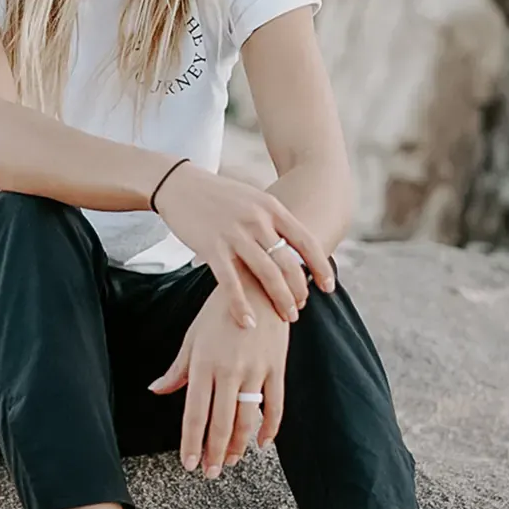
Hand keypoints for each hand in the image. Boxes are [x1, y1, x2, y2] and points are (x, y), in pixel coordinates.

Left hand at [148, 265, 288, 476]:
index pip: (195, 412)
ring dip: (240, 445)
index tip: (188, 463)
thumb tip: (157, 390)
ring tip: (232, 460)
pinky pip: (275, 405)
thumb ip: (178, 368)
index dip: (191, 442)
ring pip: (248, 419)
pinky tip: (262, 443)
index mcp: (203, 361)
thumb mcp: (194, 335)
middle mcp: (229, 369)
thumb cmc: (220, 309)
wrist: (257, 282)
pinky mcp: (276, 366)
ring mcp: (255, 369)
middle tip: (210, 472)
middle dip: (215, 452)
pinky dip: (270, 428)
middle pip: (221, 422)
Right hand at [154, 162, 333, 327]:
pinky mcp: (212, 247)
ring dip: (280, 300)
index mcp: (270, 207)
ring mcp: (234, 233)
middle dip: (299, 290)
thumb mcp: (253, 199)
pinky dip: (241, 306)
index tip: (328, 287)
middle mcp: (257, 220)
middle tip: (301, 308)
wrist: (180, 184)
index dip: (321, 266)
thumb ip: (273, 220)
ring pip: (267, 275)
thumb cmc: (218, 195)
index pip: (305, 240)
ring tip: (287, 317)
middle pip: (288, 263)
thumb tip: (296, 246)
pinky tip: (249, 323)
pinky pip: (231, 283)